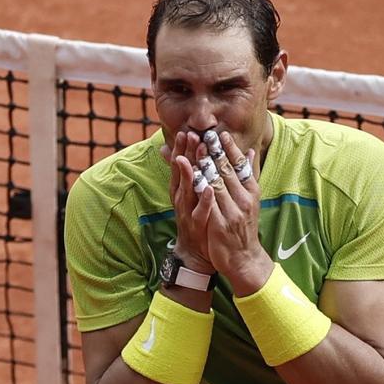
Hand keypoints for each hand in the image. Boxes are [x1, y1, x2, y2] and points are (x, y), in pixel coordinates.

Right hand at [160, 131, 213, 271]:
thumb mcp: (191, 195)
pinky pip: (201, 211)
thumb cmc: (197, 220)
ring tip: (194, 157)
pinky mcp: (197, 225)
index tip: (186, 131)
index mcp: (182, 190)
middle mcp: (182, 199)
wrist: (197, 252)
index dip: (183, 149)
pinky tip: (209, 188)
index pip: (181, 165)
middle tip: (189, 135)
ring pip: (188, 190)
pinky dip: (204, 200)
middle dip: (185, 154)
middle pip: (182, 174)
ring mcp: (188, 212)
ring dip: (191, 173)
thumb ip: (189, 175)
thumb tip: (174, 153)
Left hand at [196, 131, 273, 294]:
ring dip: (205, 165)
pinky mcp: (220, 224)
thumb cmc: (244, 227)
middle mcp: (244, 200)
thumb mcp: (251, 200)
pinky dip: (199, 188)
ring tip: (195, 149)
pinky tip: (191, 177)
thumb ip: (248, 176)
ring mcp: (233, 212)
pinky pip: (208, 203)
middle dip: (215, 152)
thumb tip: (250, 152)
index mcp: (251, 192)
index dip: (230, 149)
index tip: (220, 133)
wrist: (244, 258)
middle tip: (205, 134)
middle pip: (228, 171)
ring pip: (217, 183)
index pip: (240, 166)